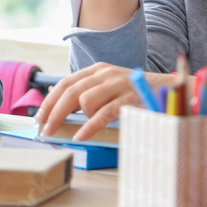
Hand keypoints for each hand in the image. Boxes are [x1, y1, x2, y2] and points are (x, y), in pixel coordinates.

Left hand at [34, 62, 170, 140]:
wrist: (167, 89)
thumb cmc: (134, 92)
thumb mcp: (108, 88)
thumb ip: (88, 95)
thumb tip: (61, 112)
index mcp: (97, 70)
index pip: (65, 83)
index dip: (49, 100)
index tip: (39, 117)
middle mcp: (105, 74)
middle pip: (70, 92)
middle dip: (54, 113)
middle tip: (45, 131)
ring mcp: (118, 85)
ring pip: (85, 101)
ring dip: (81, 118)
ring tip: (85, 128)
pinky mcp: (129, 98)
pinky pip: (104, 114)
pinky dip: (89, 127)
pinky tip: (80, 136)